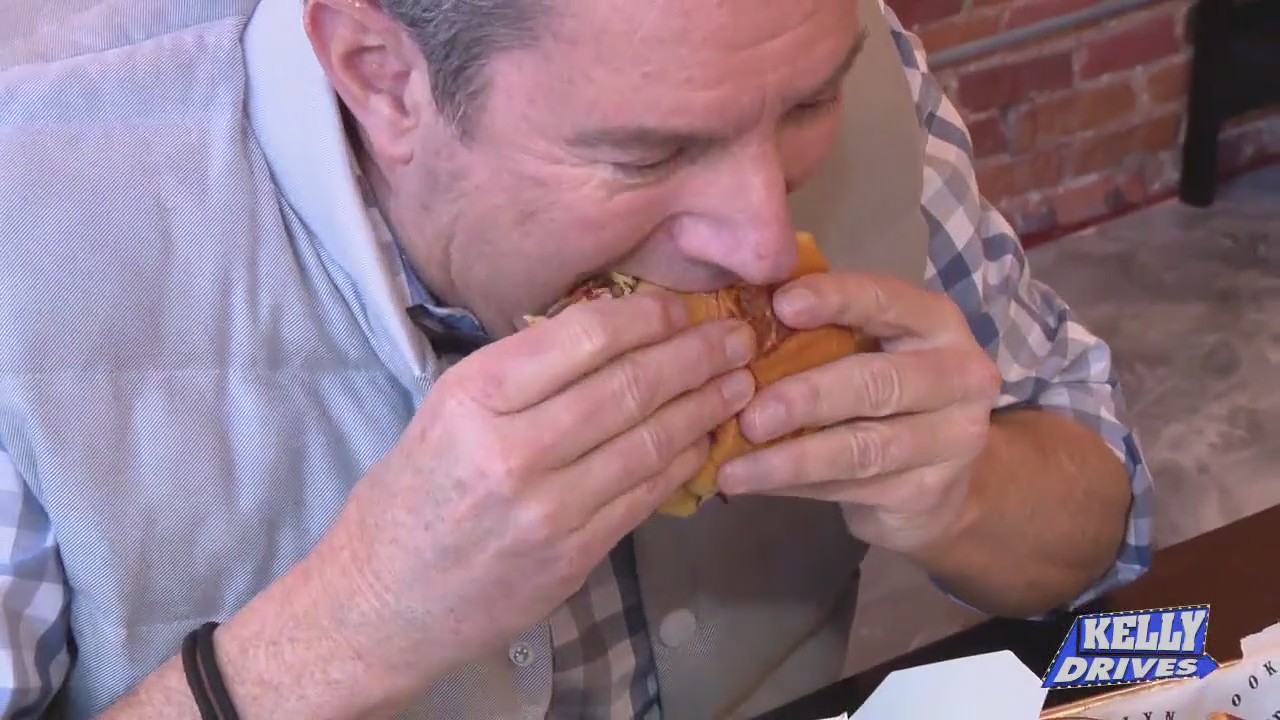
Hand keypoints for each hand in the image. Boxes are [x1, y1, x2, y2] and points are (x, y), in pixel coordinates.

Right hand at [329, 292, 756, 690]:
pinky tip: (706, 440)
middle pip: (629, 387)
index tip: (685, 307)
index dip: (649, 317)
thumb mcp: (447, 411)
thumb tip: (609, 330)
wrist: (383, 600)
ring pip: (648, 442)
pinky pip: (645, 497)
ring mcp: (547, 510)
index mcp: (475, 398)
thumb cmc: (415, 494)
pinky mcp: (572, 556)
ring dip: (704, 407)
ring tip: (739, 382)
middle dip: (696, 356)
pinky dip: (683, 463)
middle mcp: (511, 449)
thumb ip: (521, 374)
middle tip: (737, 336)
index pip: (584, 337)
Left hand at [715, 272, 1001, 553]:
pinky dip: (796, 487)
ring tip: (736, 468)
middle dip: (807, 398)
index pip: (886, 300)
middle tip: (749, 416)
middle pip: (877, 383)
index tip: (780, 305)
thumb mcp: (863, 348)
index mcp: (936, 323)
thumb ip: (820, 330)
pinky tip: (755, 484)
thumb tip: (736, 323)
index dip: (835, 299)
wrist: (939, 478)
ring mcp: (952, 439)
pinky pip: (852, 487)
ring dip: (792, 459)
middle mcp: (960, 376)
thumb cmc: (881, 391)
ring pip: (863, 449)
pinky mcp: (929, 492)